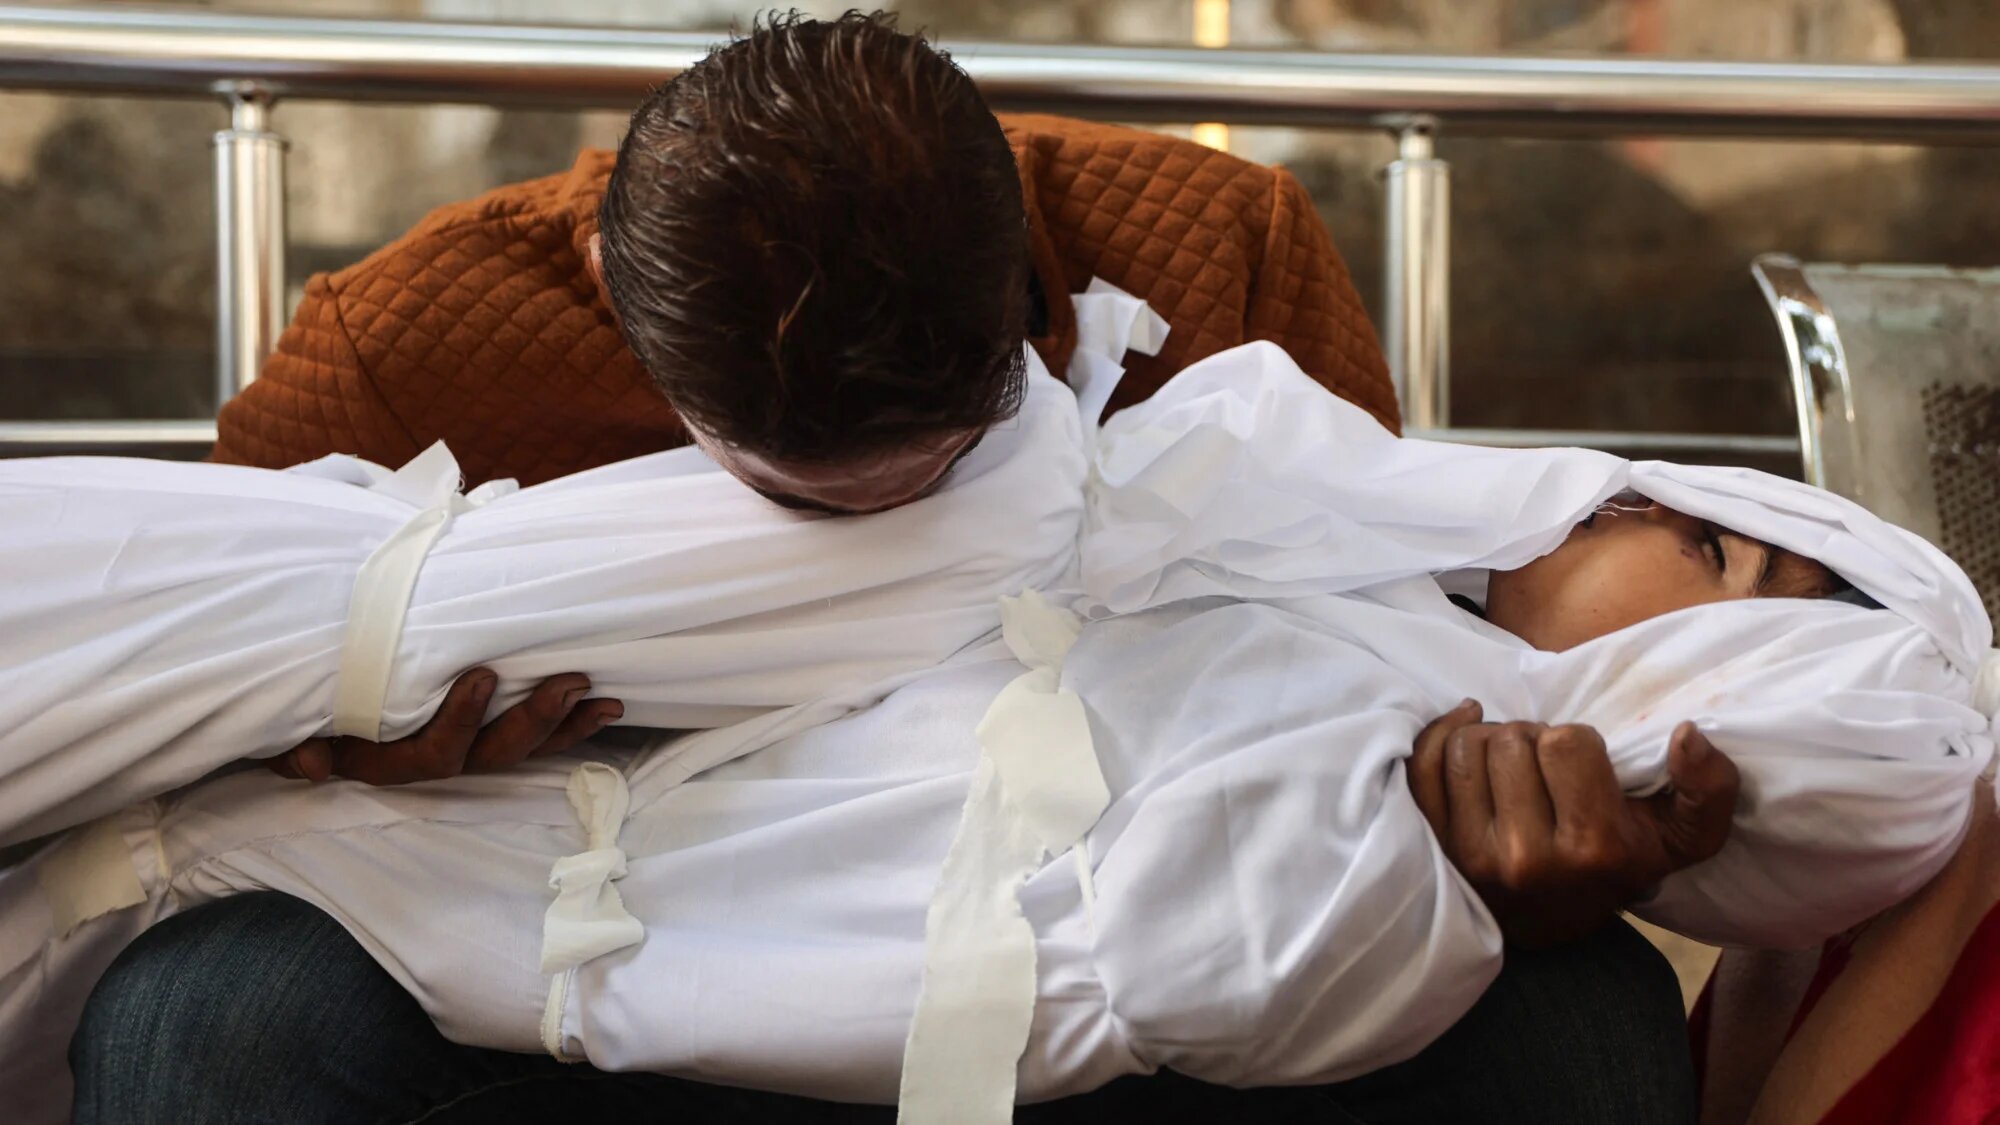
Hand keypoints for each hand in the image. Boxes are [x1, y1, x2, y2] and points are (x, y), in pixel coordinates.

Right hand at [266, 669, 623, 785]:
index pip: (430, 752)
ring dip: (564, 727)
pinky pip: (533, 737)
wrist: (313, 698)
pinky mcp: (485, 731)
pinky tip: (603, 707)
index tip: (481, 676)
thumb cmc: (305, 706)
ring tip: (605, 700)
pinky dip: (569, 725)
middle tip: (568, 683)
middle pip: (488, 755)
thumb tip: (310, 763)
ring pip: (519, 749)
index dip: (458, 721)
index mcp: (385, 756)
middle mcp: (429, 756)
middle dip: (532, 722)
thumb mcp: (291, 724)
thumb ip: (293, 746)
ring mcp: (461, 746)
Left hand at [1407, 700, 1739, 947]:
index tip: (1579, 767)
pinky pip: (1422, 765)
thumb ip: (1709, 790)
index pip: (1566, 741)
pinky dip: (1440, 737)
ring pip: (1466, 745)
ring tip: (1510, 767)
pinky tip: (1466, 739)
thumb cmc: (1615, 866)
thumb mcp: (1682, 839)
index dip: (1574, 742)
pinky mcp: (1435, 848)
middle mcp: (1528, 857)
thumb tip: (1689, 733)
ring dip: (1489, 742)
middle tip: (1540, 765)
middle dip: (1529, 739)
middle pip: (1511, 739)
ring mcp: (1473, 856)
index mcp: (1593, 848)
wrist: (1548, 923)